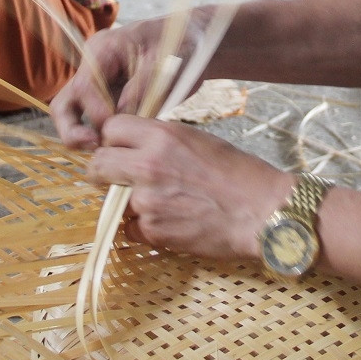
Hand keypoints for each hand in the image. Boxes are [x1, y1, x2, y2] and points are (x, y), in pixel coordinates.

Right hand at [50, 16, 205, 149]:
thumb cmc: (182, 46)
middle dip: (72, 129)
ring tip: (104, 152)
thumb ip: (140, 90)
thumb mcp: (164, 65)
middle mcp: (93, 67)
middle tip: (95, 147)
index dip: (96, 113)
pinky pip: (95, 122)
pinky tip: (117, 149)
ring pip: (73, 115)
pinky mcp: (110, 100)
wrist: (194, 44)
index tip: (116, 129)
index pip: (85, 87)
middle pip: (64, 103)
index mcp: (103, 50)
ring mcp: (99, 85)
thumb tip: (118, 119)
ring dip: (82, 137)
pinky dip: (101, 137)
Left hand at [87, 115, 291, 261]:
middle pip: (98, 164)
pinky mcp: (152, 230)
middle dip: (104, 171)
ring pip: (113, 200)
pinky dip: (145, 228)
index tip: (120, 149)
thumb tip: (136, 146)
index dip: (113, 140)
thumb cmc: (239, 173)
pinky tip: (171, 222)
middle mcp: (147, 165)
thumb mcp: (198, 140)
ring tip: (162, 204)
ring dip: (129, 204)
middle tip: (117, 179)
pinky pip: (131, 229)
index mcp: (161, 137)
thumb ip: (162, 141)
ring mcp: (146, 201)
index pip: (111, 129)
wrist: (262, 211)